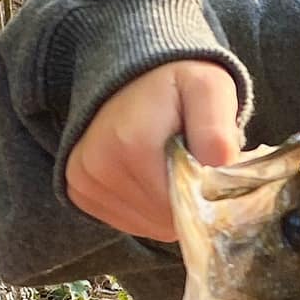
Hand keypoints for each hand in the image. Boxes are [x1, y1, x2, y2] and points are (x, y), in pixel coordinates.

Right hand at [66, 60, 242, 240]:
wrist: (133, 74)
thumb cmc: (177, 84)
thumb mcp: (209, 90)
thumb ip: (217, 132)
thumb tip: (220, 173)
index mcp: (131, 145)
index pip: (181, 206)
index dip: (204, 195)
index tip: (208, 167)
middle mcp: (98, 168)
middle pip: (163, 219)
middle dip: (186, 199)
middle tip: (190, 162)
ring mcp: (84, 183)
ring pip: (148, 225)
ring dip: (167, 206)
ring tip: (168, 165)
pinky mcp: (80, 192)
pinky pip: (129, 222)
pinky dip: (148, 208)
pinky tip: (150, 175)